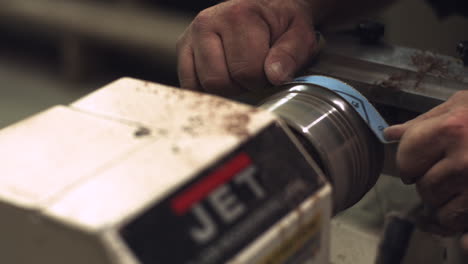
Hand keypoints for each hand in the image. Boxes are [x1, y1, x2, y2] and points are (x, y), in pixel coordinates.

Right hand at [176, 0, 318, 94]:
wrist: (267, 8)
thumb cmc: (282, 25)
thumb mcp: (300, 35)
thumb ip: (291, 55)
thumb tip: (274, 76)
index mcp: (238, 15)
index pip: (246, 71)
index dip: (262, 80)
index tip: (269, 69)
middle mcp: (208, 22)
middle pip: (219, 81)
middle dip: (241, 86)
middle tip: (253, 73)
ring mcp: (191, 35)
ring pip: (203, 86)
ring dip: (224, 88)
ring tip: (238, 73)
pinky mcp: (183, 49)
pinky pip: (189, 85)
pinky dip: (207, 90)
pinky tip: (224, 77)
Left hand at [384, 91, 467, 247]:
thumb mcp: (459, 106)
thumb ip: (422, 123)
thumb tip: (389, 134)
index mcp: (451, 130)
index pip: (406, 161)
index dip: (409, 163)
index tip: (418, 161)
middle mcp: (466, 161)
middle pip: (424, 188)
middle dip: (429, 183)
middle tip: (445, 172)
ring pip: (442, 211)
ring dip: (445, 203)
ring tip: (459, 186)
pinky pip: (462, 226)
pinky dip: (460, 221)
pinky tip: (464, 204)